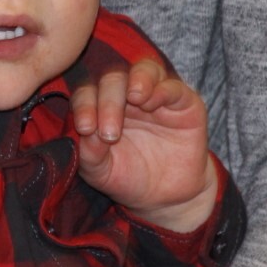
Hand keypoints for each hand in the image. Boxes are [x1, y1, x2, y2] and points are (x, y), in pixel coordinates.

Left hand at [72, 59, 215, 232]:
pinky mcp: (182, 103)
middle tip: (110, 133)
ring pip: (144, 70)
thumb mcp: (101, 172)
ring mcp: (155, 96)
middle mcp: (126, 96)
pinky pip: (173, 86)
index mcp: (100, 107)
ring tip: (134, 97)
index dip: (84, 106)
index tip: (85, 128)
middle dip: (109, 101)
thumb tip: (87, 132)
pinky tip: (152, 104)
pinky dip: (162, 90)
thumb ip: (89, 153)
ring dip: (137, 80)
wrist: (165, 197)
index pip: (87, 94)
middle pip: (113, 79)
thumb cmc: (128, 178)